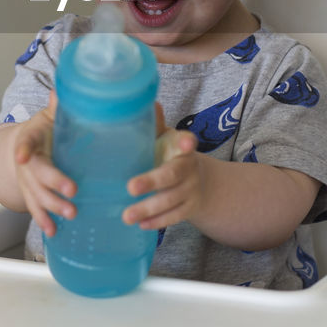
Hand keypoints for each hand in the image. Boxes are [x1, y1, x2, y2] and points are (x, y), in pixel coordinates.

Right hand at [11, 94, 75, 236]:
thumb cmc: (44, 130)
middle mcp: (26, 162)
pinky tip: (54, 231)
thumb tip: (65, 88)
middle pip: (36, 174)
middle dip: (53, 184)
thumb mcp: (51, 115)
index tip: (21, 155)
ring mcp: (27, 181)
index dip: (22, 148)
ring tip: (70, 215)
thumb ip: (59, 105)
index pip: (25, 141)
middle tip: (72, 193)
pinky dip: (43, 220)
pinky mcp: (31, 195)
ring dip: (51, 207)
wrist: (23, 148)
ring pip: (36, 195)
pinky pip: (35, 209)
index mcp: (32, 137)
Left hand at [123, 104, 201, 229]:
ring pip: (171, 200)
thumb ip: (154, 125)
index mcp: (182, 146)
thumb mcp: (165, 138)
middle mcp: (188, 168)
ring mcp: (190, 190)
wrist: (200, 182)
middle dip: (152, 182)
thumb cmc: (171, 155)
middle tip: (130, 187)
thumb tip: (146, 101)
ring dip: (148, 209)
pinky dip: (158, 222)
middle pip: (173, 175)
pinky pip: (174, 217)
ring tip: (126, 216)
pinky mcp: (189, 208)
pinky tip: (141, 224)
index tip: (187, 142)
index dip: (187, 142)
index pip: (187, 141)